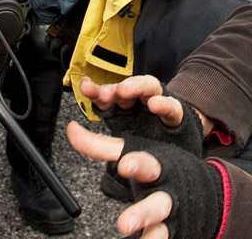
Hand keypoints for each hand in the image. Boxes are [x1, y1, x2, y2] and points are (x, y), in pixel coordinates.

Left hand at [67, 124, 225, 238]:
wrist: (202, 195)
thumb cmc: (162, 171)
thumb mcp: (134, 155)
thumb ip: (101, 146)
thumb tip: (71, 130)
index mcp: (152, 159)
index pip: (138, 147)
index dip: (132, 148)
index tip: (123, 158)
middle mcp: (164, 176)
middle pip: (151, 168)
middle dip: (139, 166)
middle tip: (126, 165)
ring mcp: (171, 201)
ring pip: (158, 205)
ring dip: (143, 213)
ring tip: (124, 224)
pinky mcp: (173, 225)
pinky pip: (162, 233)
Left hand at [81, 76, 211, 151]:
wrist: (181, 166)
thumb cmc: (148, 155)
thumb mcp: (120, 151)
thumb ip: (94, 144)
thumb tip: (70, 129)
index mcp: (124, 114)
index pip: (107, 99)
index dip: (96, 92)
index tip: (86, 88)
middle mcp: (140, 106)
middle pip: (127, 90)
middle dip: (116, 88)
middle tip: (106, 93)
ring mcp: (159, 108)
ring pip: (150, 88)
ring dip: (137, 86)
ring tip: (125, 90)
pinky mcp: (178, 117)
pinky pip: (173, 108)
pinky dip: (165, 105)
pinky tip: (155, 105)